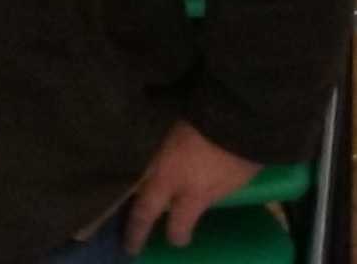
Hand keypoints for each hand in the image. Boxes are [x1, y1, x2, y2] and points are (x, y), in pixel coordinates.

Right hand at [123, 121, 259, 252]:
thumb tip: (193, 201)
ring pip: (131, 182)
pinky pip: (133, 159)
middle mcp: (166, 177)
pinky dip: (128, 171)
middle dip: (136, 231)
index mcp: (192, 192)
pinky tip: (123, 175)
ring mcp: (153, 155)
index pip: (178, 224)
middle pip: (144, 210)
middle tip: (130, 246)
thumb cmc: (240, 152)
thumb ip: (209, 195)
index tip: (177, 240)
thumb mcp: (231, 182)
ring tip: (116, 208)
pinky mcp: (149, 135)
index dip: (177, 235)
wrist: (230, 110)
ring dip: (124, 199)